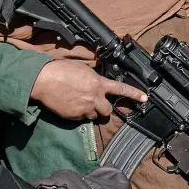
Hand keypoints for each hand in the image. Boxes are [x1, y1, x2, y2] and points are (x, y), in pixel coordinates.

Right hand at [31, 59, 147, 120]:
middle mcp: (94, 97)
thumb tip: (98, 83)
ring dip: (89, 111)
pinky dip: (77, 114)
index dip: (134, 94)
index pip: (121, 89)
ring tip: (78, 102)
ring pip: (93, 116)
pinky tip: (69, 104)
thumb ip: (94, 78)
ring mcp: (84, 108)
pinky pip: (80, 118)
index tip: (144, 98)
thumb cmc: (61, 70)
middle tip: (96, 104)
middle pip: (107, 111)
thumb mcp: (82, 69)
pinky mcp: (73, 116)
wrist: (44, 80)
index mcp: (98, 83)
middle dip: (103, 109)